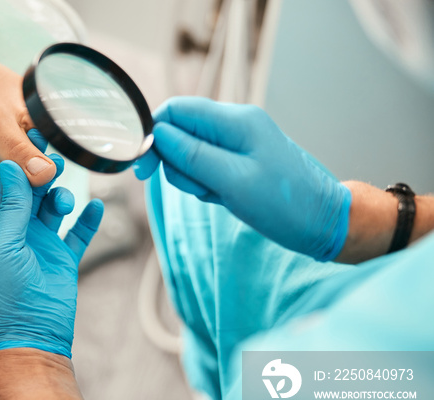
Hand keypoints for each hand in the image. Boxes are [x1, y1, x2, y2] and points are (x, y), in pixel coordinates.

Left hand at [0, 154, 103, 357]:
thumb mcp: (3, 245)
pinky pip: (78, 234)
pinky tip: (95, 207)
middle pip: (32, 194)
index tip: (35, 138)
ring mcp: (41, 246)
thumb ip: (11, 206)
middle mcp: (17, 234)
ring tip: (66, 201)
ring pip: (54, 209)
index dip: (21, 164)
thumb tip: (12, 166)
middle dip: (45, 175)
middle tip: (59, 156)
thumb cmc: (7, 296)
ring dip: (62, 198)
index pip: (7, 188)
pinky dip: (87, 220)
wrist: (31, 339)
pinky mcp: (63, 260)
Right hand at [134, 97, 351, 260]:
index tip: (144, 167)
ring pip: (188, 154)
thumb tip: (157, 133)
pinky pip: (203, 168)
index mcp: (235, 121)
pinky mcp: (235, 161)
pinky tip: (223, 197)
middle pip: (178, 132)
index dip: (153, 134)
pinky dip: (204, 185)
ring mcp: (235, 143)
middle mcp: (233, 125)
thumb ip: (192, 155)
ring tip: (217, 195)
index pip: (176, 110)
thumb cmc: (284, 203)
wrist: (321, 223)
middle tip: (199, 188)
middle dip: (177, 164)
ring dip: (192, 178)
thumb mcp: (233, 181)